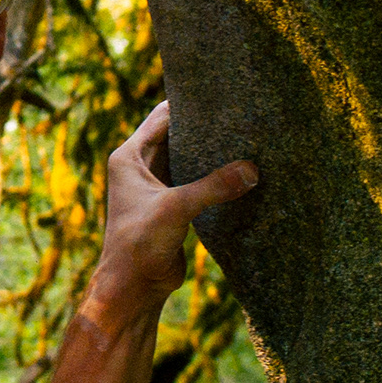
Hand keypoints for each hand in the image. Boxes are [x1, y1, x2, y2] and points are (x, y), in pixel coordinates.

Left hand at [87, 101, 257, 321]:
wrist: (133, 289)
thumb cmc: (139, 246)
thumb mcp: (176, 210)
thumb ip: (212, 187)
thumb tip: (252, 170)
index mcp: (129, 157)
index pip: (162, 118)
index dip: (188, 105)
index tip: (220, 93)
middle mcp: (140, 166)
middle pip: (176, 134)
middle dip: (205, 126)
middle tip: (242, 113)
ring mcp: (157, 185)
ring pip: (188, 157)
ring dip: (211, 151)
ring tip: (247, 137)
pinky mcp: (172, 204)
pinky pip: (196, 179)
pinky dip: (214, 174)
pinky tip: (241, 169)